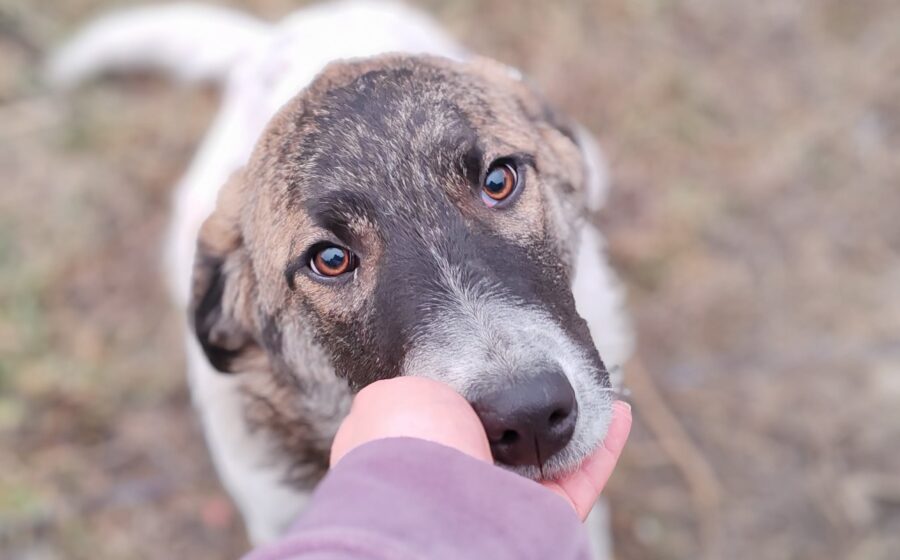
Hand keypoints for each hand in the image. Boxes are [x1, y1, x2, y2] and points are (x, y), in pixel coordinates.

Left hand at [330, 377, 631, 520]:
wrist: (433, 503)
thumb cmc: (406, 443)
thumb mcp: (391, 394)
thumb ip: (416, 388)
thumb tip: (431, 387)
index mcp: (418, 454)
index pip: (452, 421)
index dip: (479, 391)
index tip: (503, 363)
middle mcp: (461, 480)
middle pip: (507, 442)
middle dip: (531, 411)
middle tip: (557, 377)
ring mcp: (505, 501)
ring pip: (550, 461)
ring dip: (576, 424)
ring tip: (596, 389)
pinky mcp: (547, 518)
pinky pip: (584, 479)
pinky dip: (605, 448)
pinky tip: (620, 413)